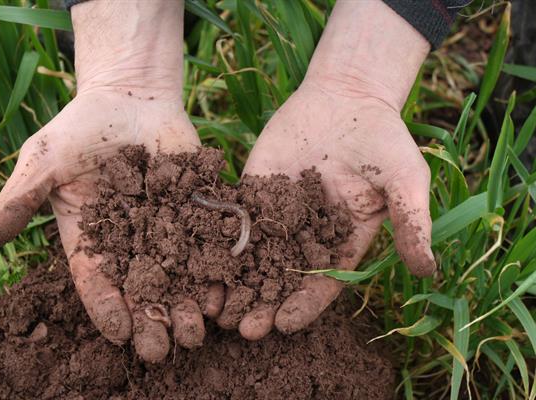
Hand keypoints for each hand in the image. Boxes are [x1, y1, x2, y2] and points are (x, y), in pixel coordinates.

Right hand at [0, 0, 216, 362]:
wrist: (131, 98)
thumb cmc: (82, 128)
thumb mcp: (45, 160)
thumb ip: (21, 199)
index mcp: (92, 238)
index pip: (96, 282)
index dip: (107, 308)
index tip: (121, 333)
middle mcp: (131, 242)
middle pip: (141, 289)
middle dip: (151, 320)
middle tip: (162, 349)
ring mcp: (167, 228)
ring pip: (178, 275)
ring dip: (187, 305)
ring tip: (197, 331)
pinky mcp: (197, 210)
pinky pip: (208, 243)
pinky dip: (215, 268)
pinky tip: (221, 292)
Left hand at [234, 0, 435, 339]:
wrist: (348, 96)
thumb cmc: (383, 139)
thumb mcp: (406, 179)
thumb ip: (412, 222)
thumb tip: (427, 270)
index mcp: (343, 241)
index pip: (322, 283)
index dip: (304, 306)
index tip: (284, 325)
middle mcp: (307, 234)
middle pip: (282, 278)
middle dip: (263, 304)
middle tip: (243, 330)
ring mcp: (278, 212)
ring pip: (253, 255)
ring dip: (235, 283)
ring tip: (216, 309)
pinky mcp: (255, 188)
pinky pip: (236, 217)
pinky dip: (219, 240)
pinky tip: (202, 260)